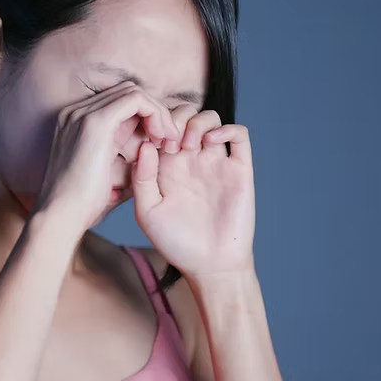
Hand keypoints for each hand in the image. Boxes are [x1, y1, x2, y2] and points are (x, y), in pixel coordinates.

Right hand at [33, 82, 179, 231]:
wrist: (61, 216)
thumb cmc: (84, 205)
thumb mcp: (107, 172)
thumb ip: (124, 153)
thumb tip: (149, 147)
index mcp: (77, 122)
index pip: (120, 102)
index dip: (146, 117)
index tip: (161, 143)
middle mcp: (77, 112)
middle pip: (128, 92)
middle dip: (155, 113)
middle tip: (169, 140)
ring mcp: (83, 114)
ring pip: (134, 92)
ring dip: (158, 113)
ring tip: (167, 141)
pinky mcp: (96, 122)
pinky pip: (136, 100)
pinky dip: (155, 115)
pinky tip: (160, 139)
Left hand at [132, 107, 255, 278]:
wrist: (211, 266)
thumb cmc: (177, 244)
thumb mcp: (147, 212)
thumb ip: (141, 178)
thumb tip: (144, 144)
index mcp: (166, 166)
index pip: (159, 127)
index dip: (152, 124)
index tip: (147, 139)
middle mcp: (191, 159)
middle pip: (185, 114)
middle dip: (175, 118)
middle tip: (169, 141)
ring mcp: (216, 162)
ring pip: (211, 119)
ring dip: (198, 121)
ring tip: (188, 144)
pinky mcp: (239, 169)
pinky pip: (239, 135)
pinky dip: (227, 128)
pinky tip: (211, 142)